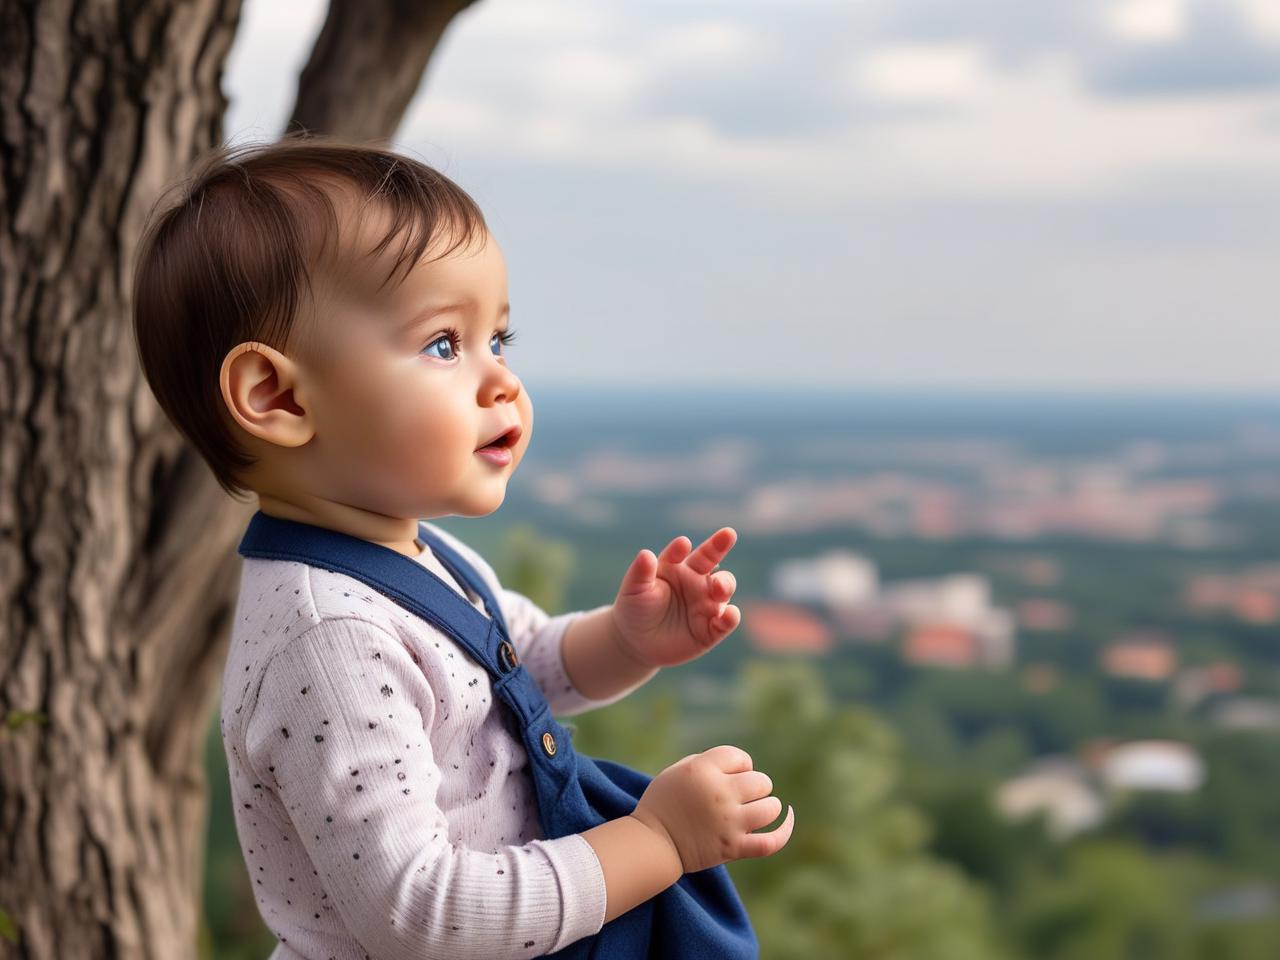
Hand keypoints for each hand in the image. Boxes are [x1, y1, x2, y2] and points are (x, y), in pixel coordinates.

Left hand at [610, 527, 740, 668]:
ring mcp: (706, 604)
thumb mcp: (633, 590)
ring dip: (725, 585)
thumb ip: (640, 573)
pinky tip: (729, 614)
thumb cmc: (635, 609)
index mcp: (676, 566)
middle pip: (712, 561)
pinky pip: (726, 621)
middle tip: (726, 538)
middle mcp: (695, 581)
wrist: (636, 643)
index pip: (682, 552)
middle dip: (719, 548)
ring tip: (718, 588)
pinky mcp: (711, 629)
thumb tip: (646, 554)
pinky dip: (731, 617)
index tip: (682, 544)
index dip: (683, 547)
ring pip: (724, 589)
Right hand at [631, 745, 794, 874]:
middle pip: (761, 781)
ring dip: (767, 806)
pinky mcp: (733, 848)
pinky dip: (785, 830)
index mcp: (704, 770)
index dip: (739, 765)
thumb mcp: (679, 770)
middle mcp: (720, 794)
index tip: (728, 775)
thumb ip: (710, 762)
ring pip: (771, 808)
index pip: (741, 757)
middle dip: (754, 786)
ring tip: (754, 810)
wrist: (652, 842)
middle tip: (737, 796)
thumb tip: (743, 765)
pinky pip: (772, 841)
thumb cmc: (664, 802)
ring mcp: (729, 823)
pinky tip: (787, 817)